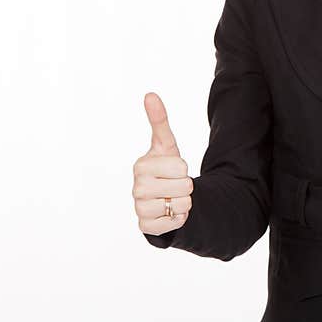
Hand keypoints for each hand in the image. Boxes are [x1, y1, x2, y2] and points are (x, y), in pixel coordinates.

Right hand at [133, 92, 193, 235]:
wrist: (161, 196)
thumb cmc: (164, 167)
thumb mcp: (165, 144)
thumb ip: (159, 120)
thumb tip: (150, 94)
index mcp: (141, 166)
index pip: (181, 167)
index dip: (183, 168)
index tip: (172, 169)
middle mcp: (136, 188)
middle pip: (184, 187)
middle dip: (185, 186)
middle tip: (173, 184)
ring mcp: (140, 209)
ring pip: (182, 205)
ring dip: (184, 202)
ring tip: (172, 197)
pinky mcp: (146, 227)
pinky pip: (176, 222)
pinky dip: (179, 217)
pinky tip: (169, 211)